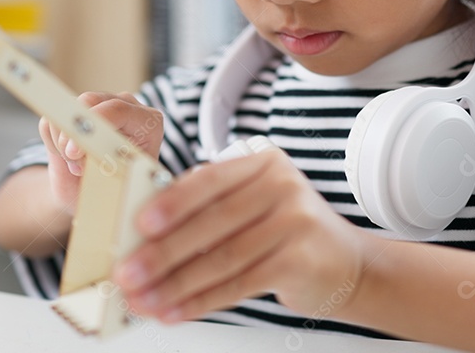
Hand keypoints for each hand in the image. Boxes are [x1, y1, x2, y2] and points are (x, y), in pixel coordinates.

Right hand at [40, 91, 163, 210]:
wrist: (102, 196)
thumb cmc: (119, 191)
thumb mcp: (120, 184)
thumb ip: (110, 167)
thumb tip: (86, 157)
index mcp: (147, 121)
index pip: (117, 110)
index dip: (92, 128)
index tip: (75, 152)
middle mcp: (125, 106)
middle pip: (89, 101)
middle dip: (73, 134)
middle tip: (74, 162)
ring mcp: (100, 105)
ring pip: (67, 110)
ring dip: (64, 143)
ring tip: (78, 167)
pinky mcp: (74, 112)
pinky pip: (51, 122)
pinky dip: (53, 144)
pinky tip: (69, 159)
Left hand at [113, 147, 366, 322]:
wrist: (347, 264)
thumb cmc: (286, 233)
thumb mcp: (252, 205)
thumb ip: (208, 210)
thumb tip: (143, 237)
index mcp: (260, 163)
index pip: (207, 180)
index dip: (169, 203)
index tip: (136, 226)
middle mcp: (281, 185)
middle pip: (211, 222)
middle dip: (162, 252)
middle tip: (127, 272)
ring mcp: (295, 221)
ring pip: (222, 257)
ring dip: (176, 283)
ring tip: (144, 299)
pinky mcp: (301, 260)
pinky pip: (240, 284)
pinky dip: (203, 301)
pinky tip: (177, 310)